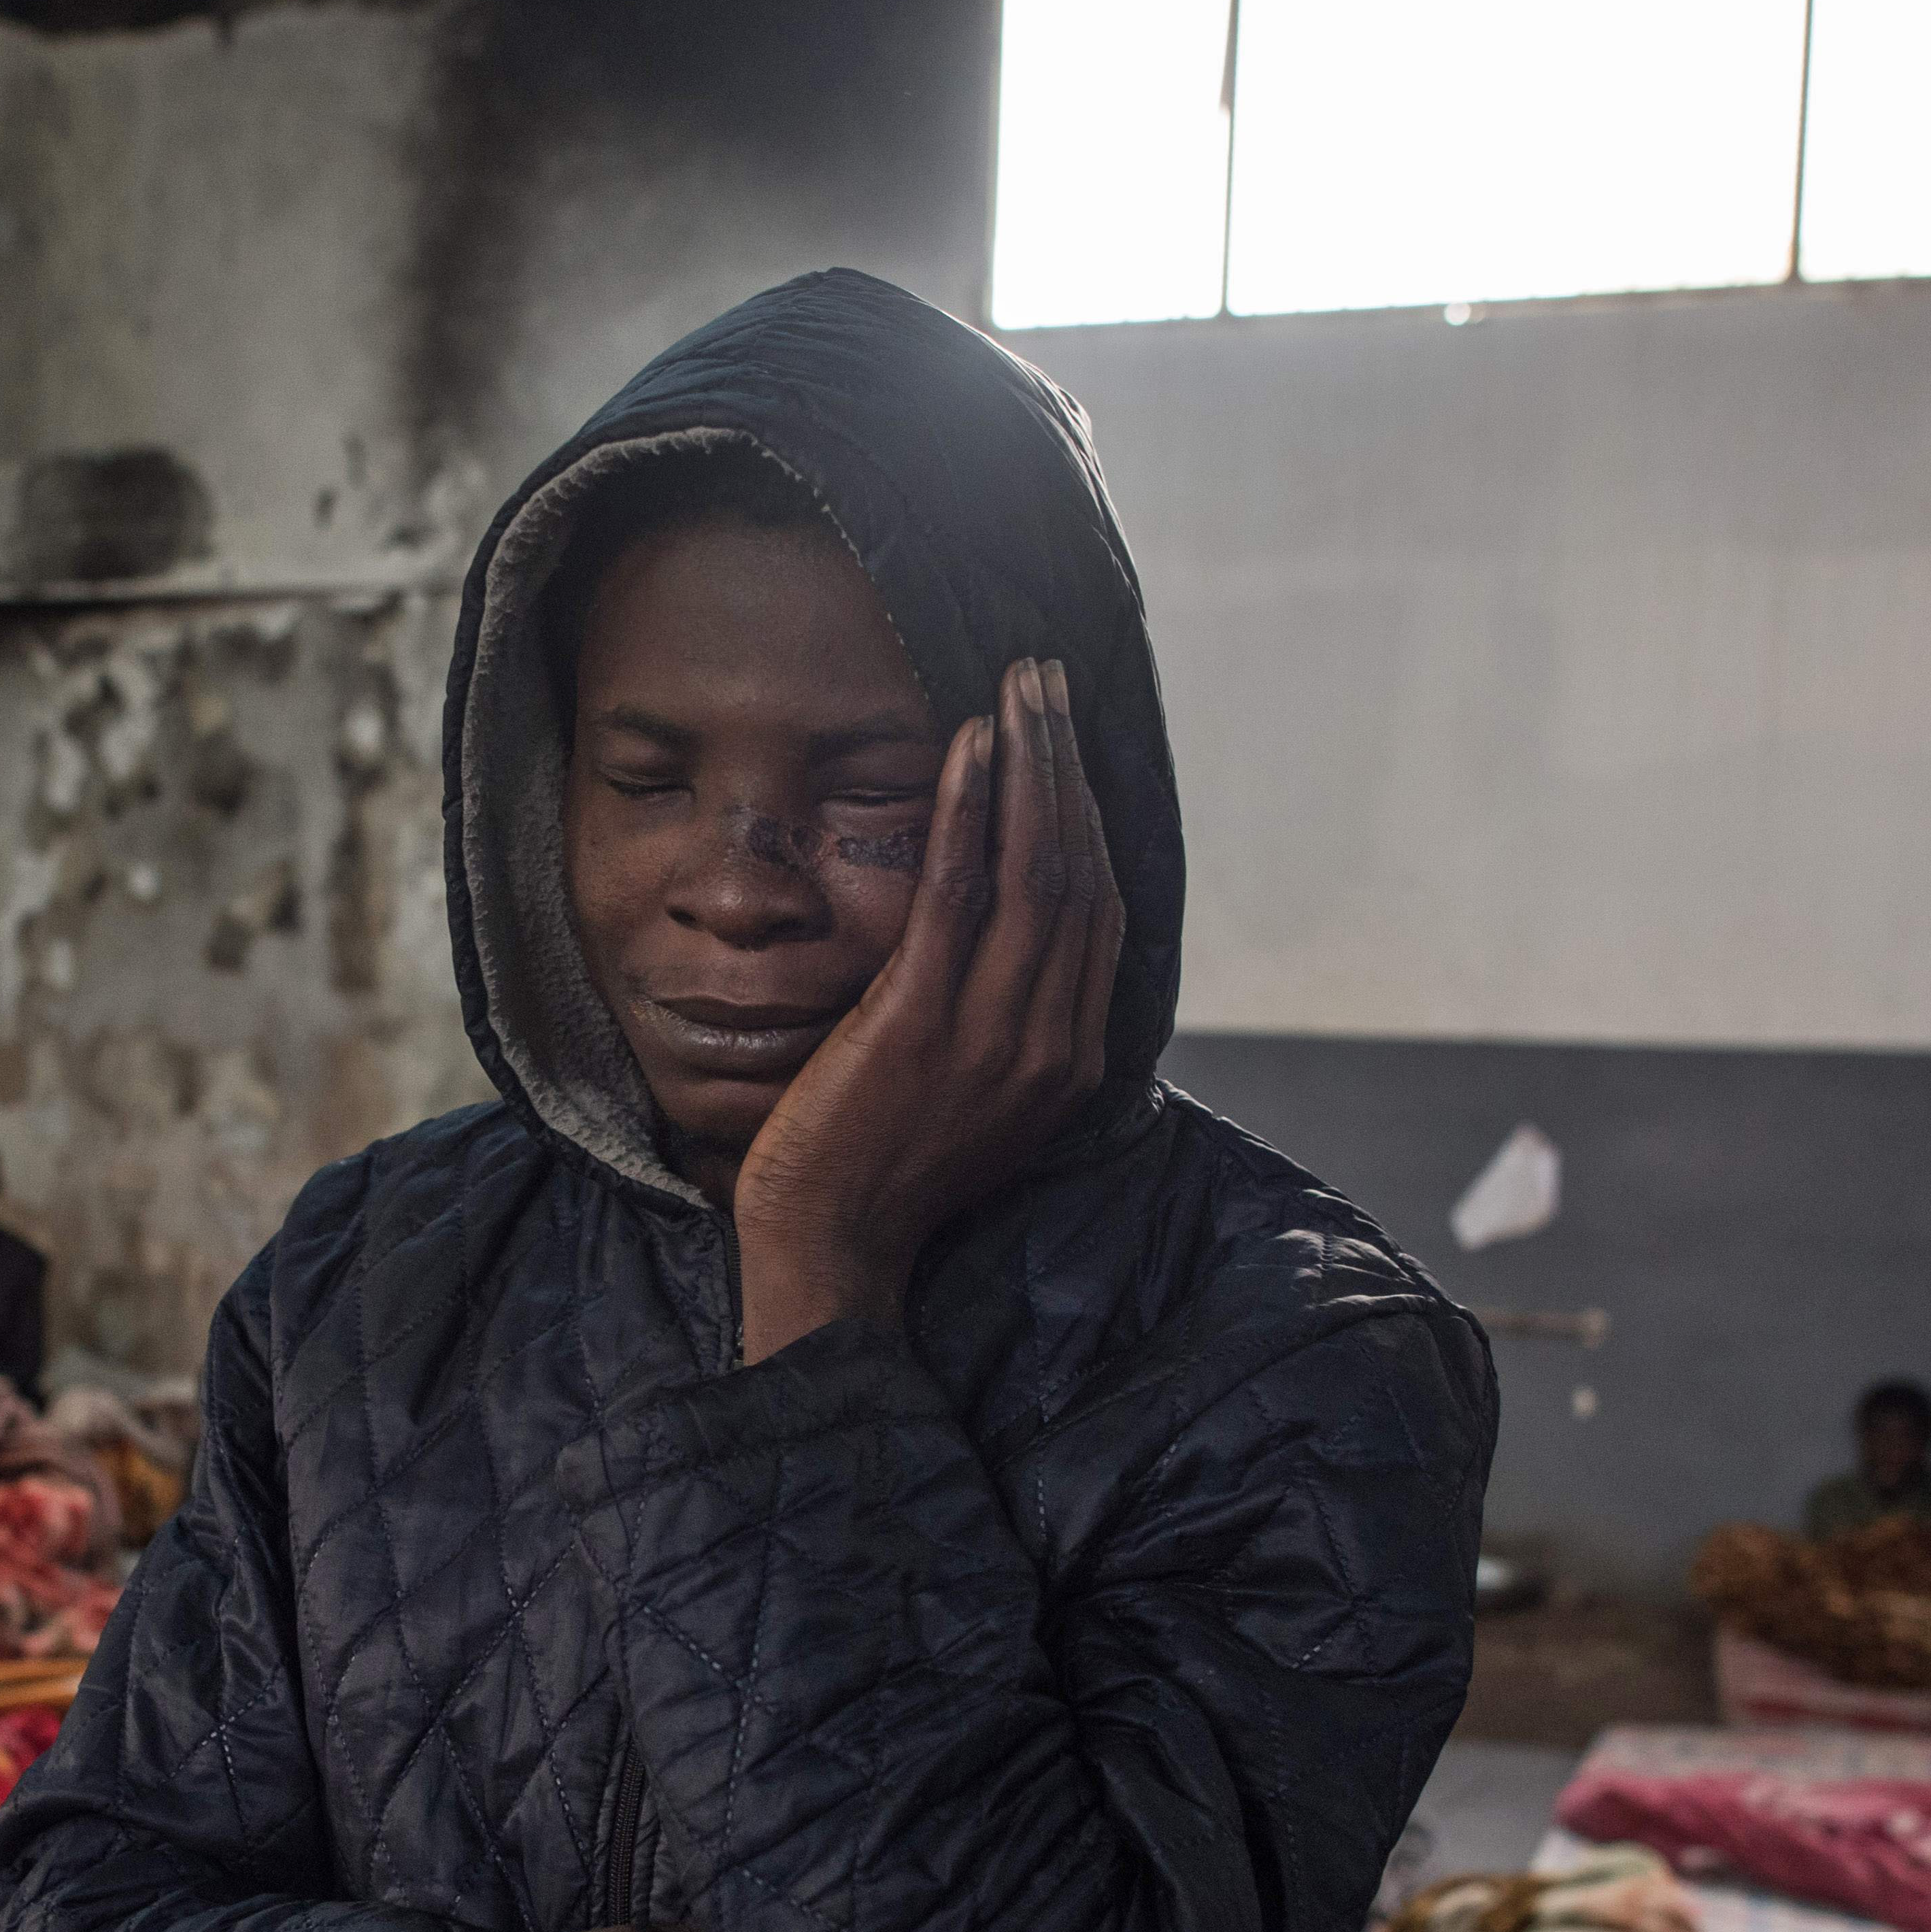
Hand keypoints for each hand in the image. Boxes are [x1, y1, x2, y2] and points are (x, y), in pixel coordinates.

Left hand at [729, 656, 1121, 1363]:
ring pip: (1036, 870)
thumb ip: (1007, 1023)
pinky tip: (967, 744)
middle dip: (1067, 766)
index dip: (1088, 816)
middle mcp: (1049, 1042)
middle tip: (1047, 680)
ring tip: (1018, 687)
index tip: (1068, 742)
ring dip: (1029, 765)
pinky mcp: (923, 1022)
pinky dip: (969, 810)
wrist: (831, 1251)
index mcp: (1070, 1060)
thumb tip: (1008, 943)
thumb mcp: (974, 1097)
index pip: (1100, 912)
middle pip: (1080, 873)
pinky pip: (959, 893)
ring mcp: (993, 1033)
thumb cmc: (883, 1170)